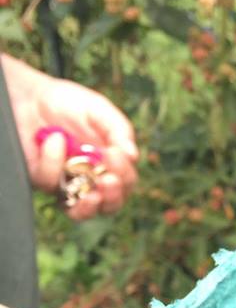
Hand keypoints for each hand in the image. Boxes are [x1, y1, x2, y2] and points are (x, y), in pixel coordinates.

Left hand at [1, 54, 138, 221]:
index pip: (126, 183)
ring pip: (80, 213)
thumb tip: (133, 155)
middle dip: (112, 197)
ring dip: (89, 207)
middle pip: (110, 205)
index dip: (125, 176)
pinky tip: (55, 140)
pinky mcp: (42, 181)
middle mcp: (90, 179)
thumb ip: (119, 130)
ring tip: (92, 195)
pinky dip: (53, 163)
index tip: (117, 156)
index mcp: (110, 165)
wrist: (31, 95)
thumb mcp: (99, 110)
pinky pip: (50, 183)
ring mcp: (65, 184)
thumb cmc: (68, 102)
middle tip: (108, 181)